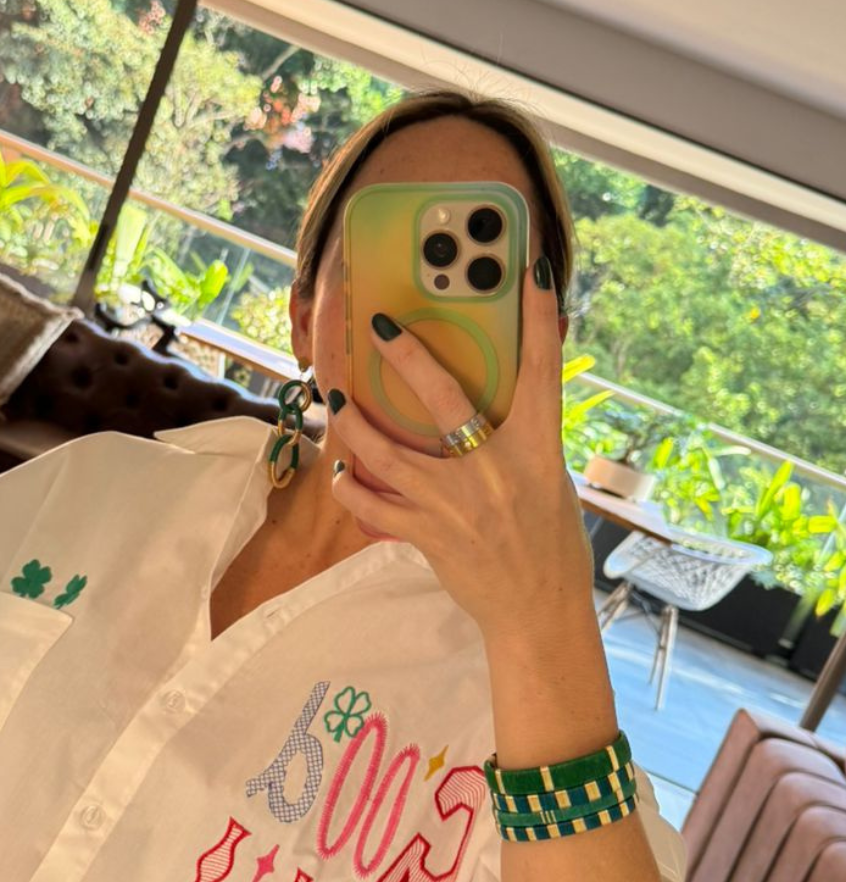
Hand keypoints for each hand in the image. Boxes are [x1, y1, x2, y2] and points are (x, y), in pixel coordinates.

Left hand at [327, 257, 594, 640]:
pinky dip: (349, 485)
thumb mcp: (547, 479)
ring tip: (334, 397)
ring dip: (354, 423)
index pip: (543, 370)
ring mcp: (456, 504)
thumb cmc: (547, 541)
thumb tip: (490, 398)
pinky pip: (371, 504)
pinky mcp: (427, 533)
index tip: (534, 269)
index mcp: (537, 449)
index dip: (540, 317)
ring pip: (388, 452)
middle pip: (446, 400)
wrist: (537, 612)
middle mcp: (496, 470)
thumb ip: (519, 438)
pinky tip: (339, 468)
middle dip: (409, 359)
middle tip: (379, 327)